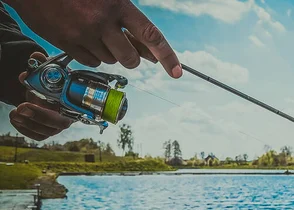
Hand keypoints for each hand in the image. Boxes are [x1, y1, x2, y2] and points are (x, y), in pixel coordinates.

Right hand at [6, 0, 181, 77]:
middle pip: (130, 58)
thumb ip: (128, 19)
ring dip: (110, 53)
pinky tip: (85, 39)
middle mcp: (102, 22)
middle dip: (132, 58)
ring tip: (98, 34)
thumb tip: (147, 49)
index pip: (151, 35)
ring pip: (110, 61)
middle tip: (126, 48)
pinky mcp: (67, 44)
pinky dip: (92, 55)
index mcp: (117, 5)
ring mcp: (84, 35)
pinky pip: (91, 62)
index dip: (167, 56)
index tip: (177, 72)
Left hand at [9, 53, 72, 140]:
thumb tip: (35, 57)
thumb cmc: (53, 82)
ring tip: (14, 113)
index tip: (30, 101)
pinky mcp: (47, 131)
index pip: (66, 115)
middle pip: (57, 125)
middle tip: (21, 107)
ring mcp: (57, 126)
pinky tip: (16, 119)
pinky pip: (38, 136)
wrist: (50, 90)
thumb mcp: (47, 72)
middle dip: (37, 117)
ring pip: (46, 132)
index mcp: (72, 104)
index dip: (47, 112)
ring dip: (28, 124)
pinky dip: (25, 130)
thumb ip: (42, 64)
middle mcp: (68, 117)